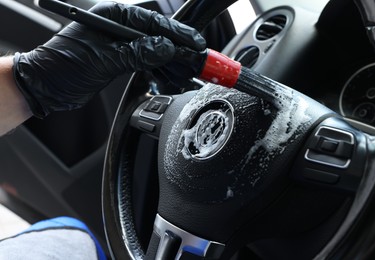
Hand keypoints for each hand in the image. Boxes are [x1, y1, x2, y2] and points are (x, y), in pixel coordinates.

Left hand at [13, 1, 205, 117]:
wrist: (44, 87)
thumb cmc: (62, 66)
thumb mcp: (103, 59)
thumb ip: (137, 52)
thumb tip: (165, 48)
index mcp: (113, 17)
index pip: (153, 22)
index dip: (177, 34)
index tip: (195, 44)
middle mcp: (118, 28)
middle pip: (157, 35)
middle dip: (179, 48)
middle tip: (198, 60)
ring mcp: (120, 44)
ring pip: (154, 50)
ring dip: (172, 61)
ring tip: (188, 70)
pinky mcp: (119, 60)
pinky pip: (146, 62)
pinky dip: (159, 69)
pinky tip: (170, 75)